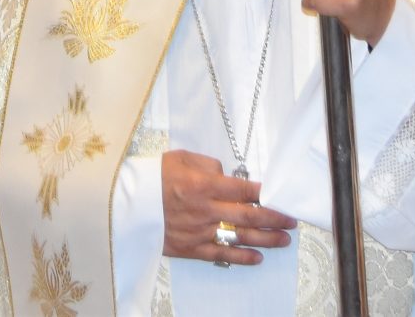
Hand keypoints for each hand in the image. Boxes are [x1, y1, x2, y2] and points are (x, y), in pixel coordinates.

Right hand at [162, 150, 293, 266]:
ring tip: (283, 239)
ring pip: (239, 237)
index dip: (266, 193)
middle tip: (291, 219)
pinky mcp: (190, 248)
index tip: (282, 194)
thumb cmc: (153, 176)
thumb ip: (208, 164)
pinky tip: (257, 257)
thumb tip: (228, 175)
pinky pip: (220, 255)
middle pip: (248, 216)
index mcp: (202, 185)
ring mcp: (198, 232)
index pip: (243, 189)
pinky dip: (241, 257)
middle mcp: (204, 210)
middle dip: (274, 217)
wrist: (123, 203)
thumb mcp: (180, 158)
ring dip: (265, 239)